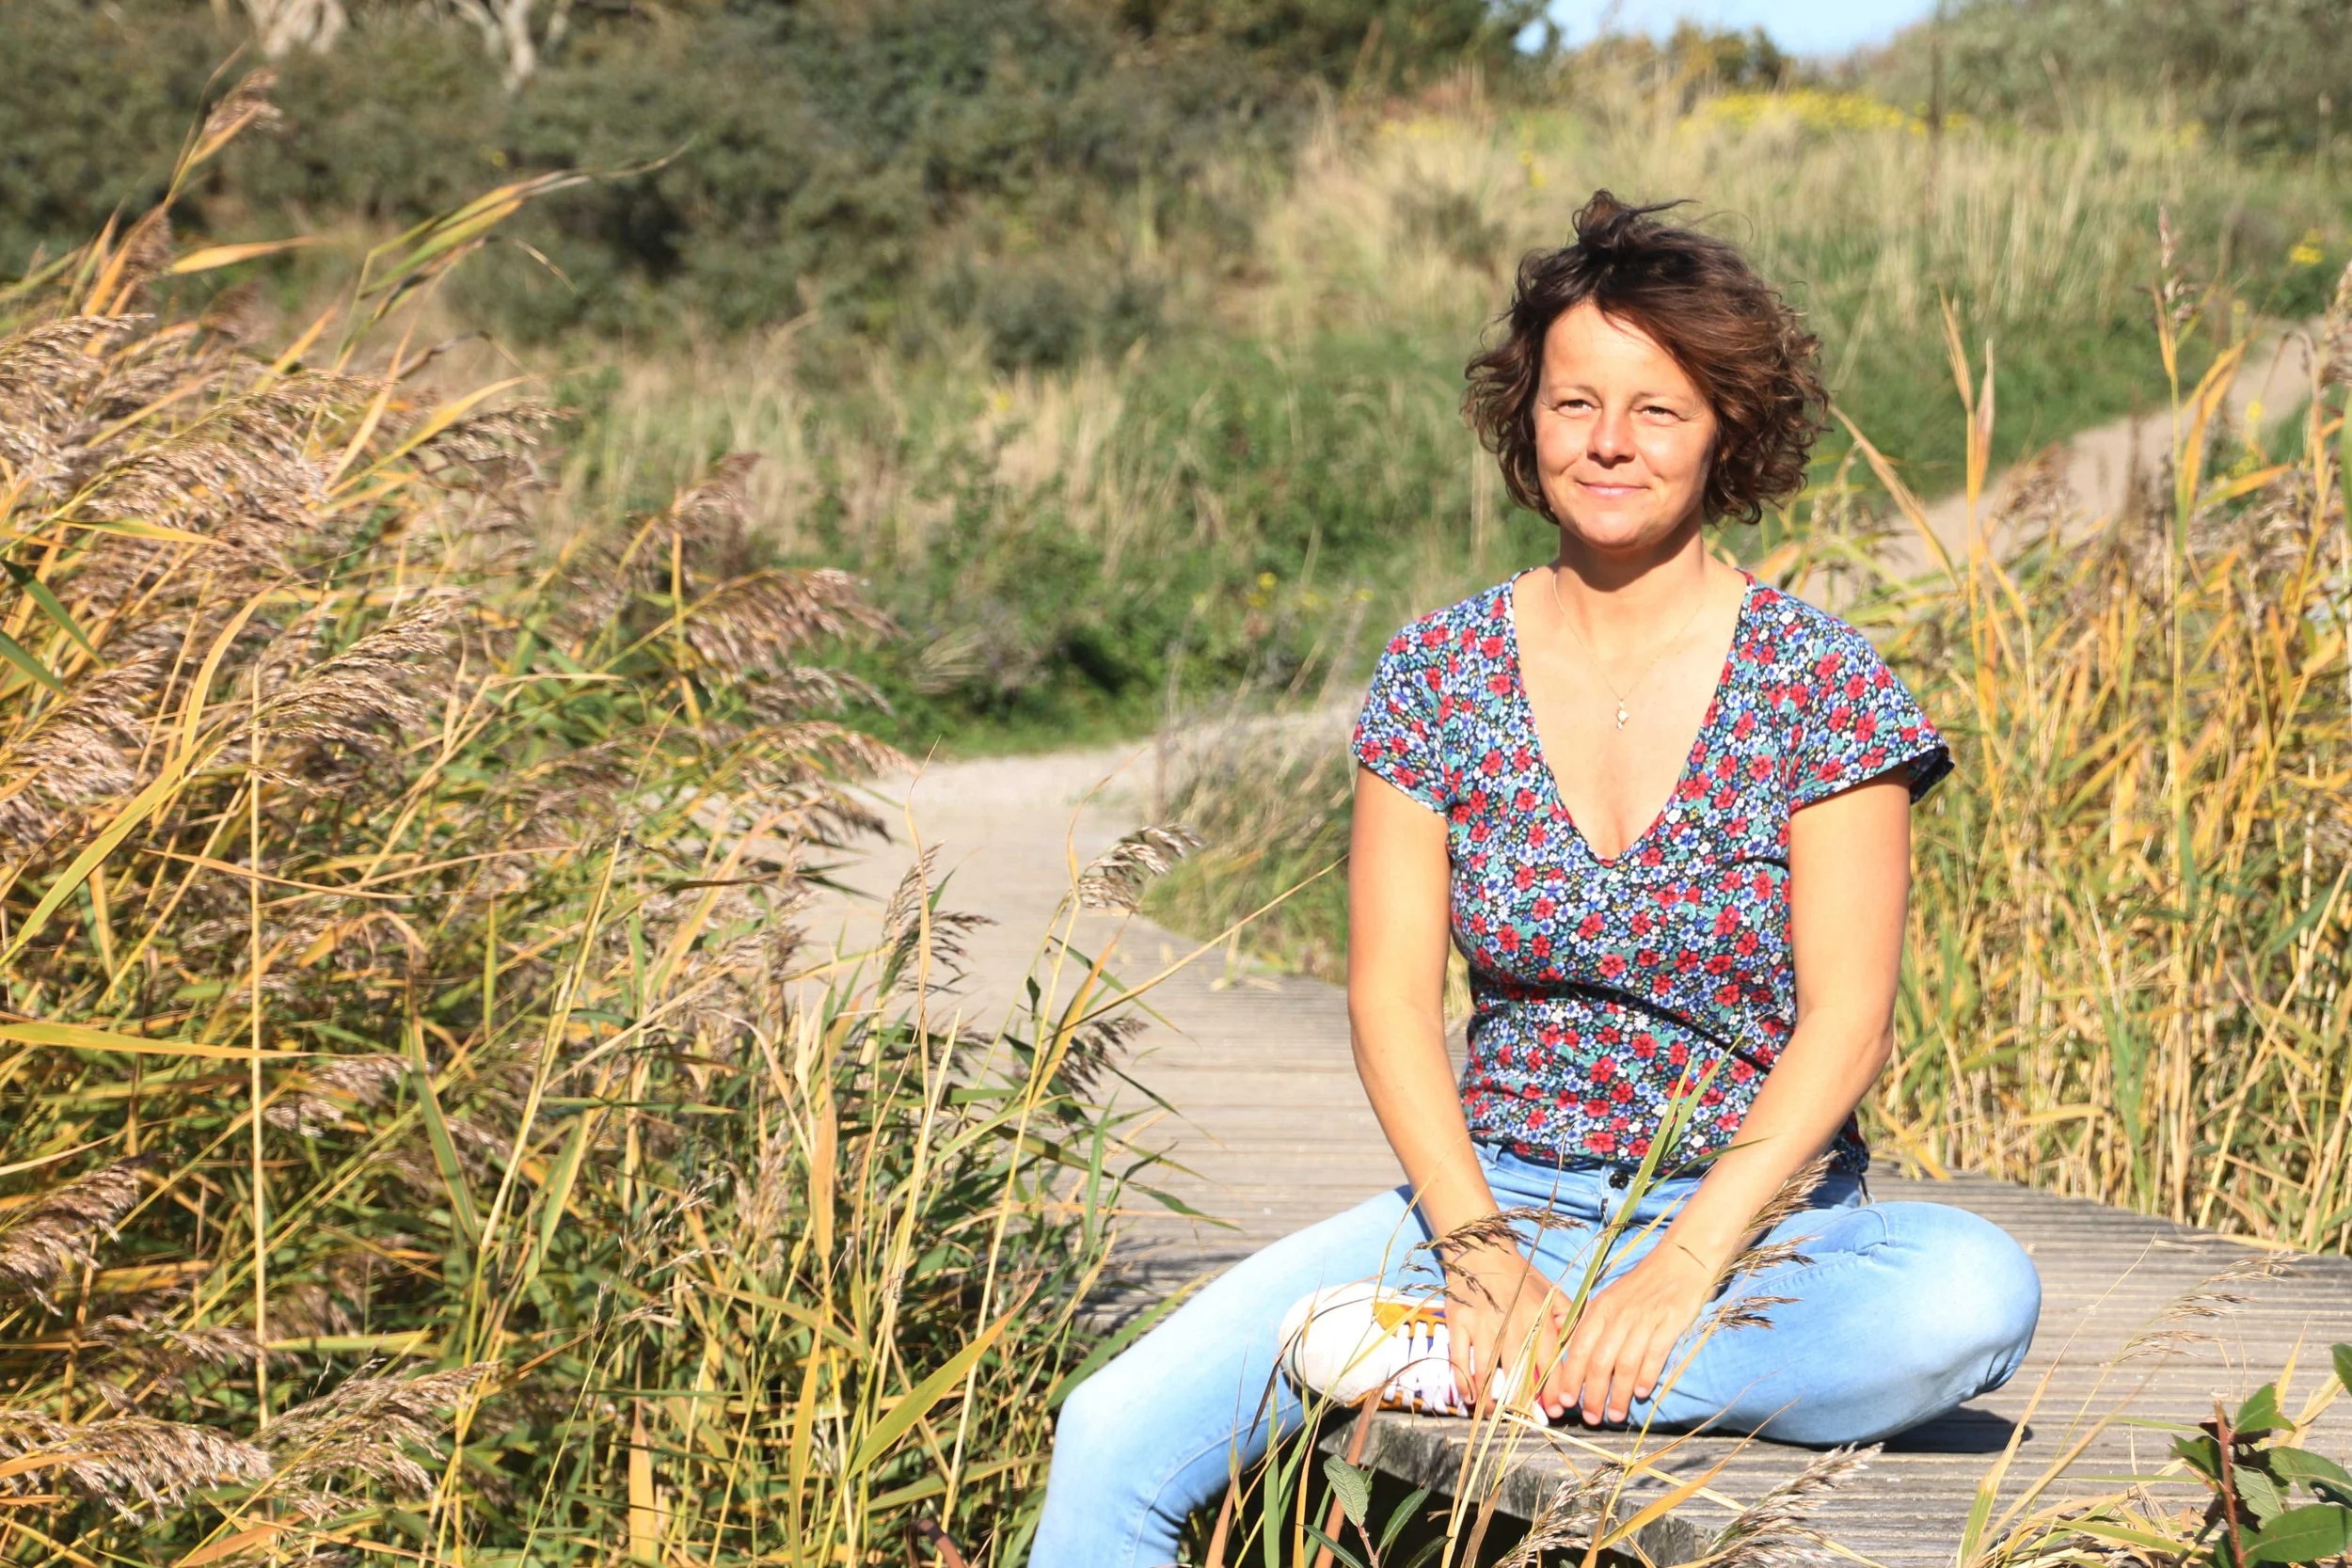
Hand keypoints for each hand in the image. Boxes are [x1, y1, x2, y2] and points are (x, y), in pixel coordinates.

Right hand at [1442, 1241, 1570, 1415]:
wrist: (1481, 1248)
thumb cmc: (1520, 1275)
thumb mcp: (1552, 1292)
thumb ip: (1569, 1320)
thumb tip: (1579, 1350)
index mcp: (1539, 1317)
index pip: (1549, 1362)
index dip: (1553, 1390)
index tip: (1556, 1411)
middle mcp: (1512, 1324)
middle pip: (1519, 1373)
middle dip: (1524, 1402)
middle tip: (1528, 1421)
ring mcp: (1482, 1324)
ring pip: (1488, 1372)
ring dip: (1492, 1398)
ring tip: (1497, 1415)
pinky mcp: (1458, 1322)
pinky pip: (1460, 1359)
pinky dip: (1464, 1382)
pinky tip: (1470, 1398)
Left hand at [1550, 1241, 1714, 1425]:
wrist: (1680, 1261)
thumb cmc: (1642, 1285)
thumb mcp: (1611, 1299)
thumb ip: (1595, 1326)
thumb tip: (1577, 1359)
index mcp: (1600, 1308)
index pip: (1579, 1348)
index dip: (1570, 1376)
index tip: (1564, 1401)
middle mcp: (1619, 1315)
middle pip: (1600, 1362)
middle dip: (1592, 1394)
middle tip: (1590, 1418)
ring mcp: (1645, 1319)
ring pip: (1625, 1364)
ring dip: (1619, 1394)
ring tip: (1614, 1415)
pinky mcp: (1669, 1323)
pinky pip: (1654, 1355)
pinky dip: (1647, 1377)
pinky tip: (1642, 1395)